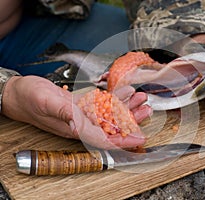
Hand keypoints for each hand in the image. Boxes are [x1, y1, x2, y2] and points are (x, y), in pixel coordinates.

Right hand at [2, 76, 151, 148]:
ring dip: (127, 108)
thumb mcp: (46, 102)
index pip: (104, 139)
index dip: (123, 140)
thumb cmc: (29, 98)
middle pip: (112, 127)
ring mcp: (82, 116)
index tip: (140, 138)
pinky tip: (125, 92)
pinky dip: (115, 99)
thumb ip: (63, 113)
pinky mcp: (81, 107)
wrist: (19, 93)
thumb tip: (77, 125)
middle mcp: (81, 125)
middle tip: (146, 110)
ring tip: (140, 98)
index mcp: (74, 128)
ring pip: (110, 116)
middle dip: (132, 120)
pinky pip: (102, 105)